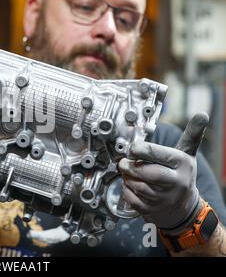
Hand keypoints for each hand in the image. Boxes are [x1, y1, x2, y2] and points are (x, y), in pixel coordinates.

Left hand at [118, 112, 208, 233]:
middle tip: (124, 161)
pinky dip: (126, 190)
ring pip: (137, 185)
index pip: (156, 153)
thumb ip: (190, 134)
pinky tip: (130, 185)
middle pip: (145, 172)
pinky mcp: (153, 210)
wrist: (184, 207)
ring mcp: (164, 198)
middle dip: (130, 166)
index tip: (132, 148)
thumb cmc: (180, 174)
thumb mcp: (187, 154)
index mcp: (182, 164)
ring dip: (126, 177)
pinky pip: (132, 199)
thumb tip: (202, 115)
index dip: (139, 149)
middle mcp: (175, 182)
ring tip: (128, 172)